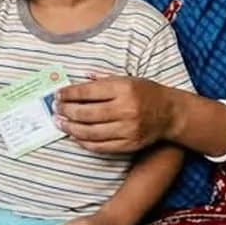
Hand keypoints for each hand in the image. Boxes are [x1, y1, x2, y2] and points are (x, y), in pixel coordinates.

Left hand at [53, 76, 176, 153]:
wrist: (170, 113)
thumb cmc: (145, 92)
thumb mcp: (126, 78)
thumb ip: (101, 79)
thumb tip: (78, 79)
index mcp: (123, 88)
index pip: (87, 91)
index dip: (69, 94)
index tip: (57, 94)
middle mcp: (126, 109)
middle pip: (86, 113)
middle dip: (66, 111)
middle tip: (55, 110)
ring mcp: (128, 129)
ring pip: (91, 132)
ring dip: (71, 128)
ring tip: (60, 123)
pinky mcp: (129, 144)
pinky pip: (101, 146)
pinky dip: (84, 142)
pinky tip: (75, 136)